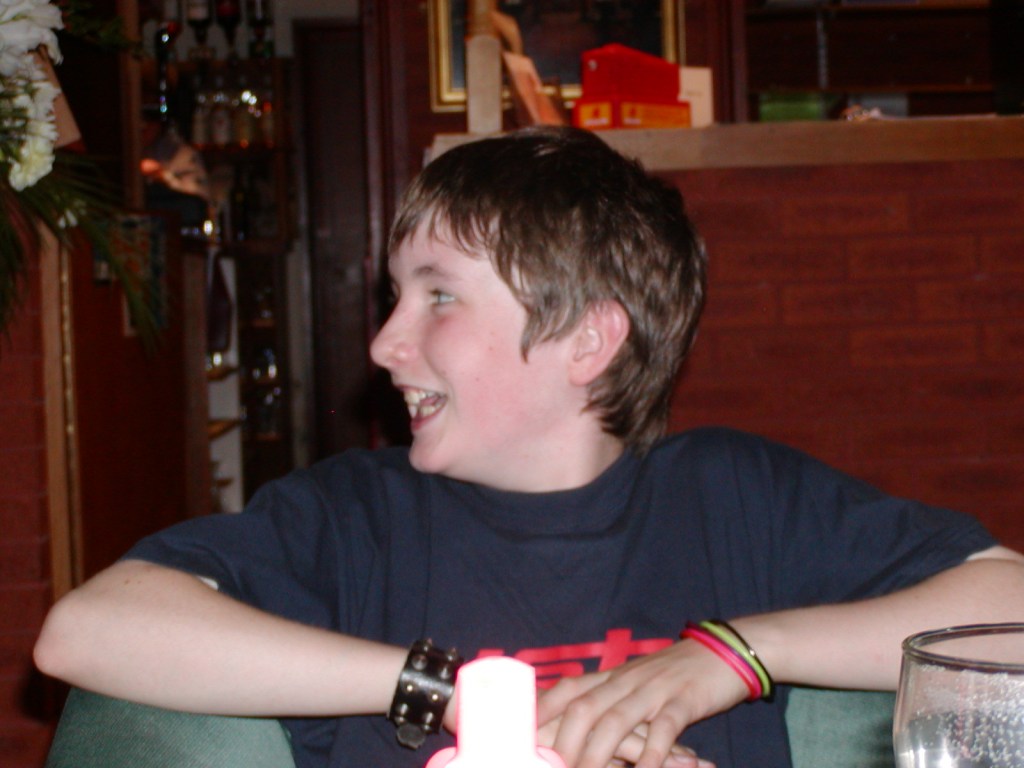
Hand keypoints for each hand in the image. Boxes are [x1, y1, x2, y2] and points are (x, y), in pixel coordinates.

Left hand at [535, 639, 747, 767]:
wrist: (723, 651)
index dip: (540, 710)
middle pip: (584, 708)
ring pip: (617, 720)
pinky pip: (664, 729)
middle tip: (548, 767)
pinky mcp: (684, 700)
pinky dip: (652, 753)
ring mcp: (653, 690)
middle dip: (562, 741)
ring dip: (597, 753)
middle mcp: (625, 681)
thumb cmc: (676, 675)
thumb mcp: (637, 684)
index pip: (567, 690)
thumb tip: (580, 731)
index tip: (516, 733)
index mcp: (611, 677)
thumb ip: (611, 702)